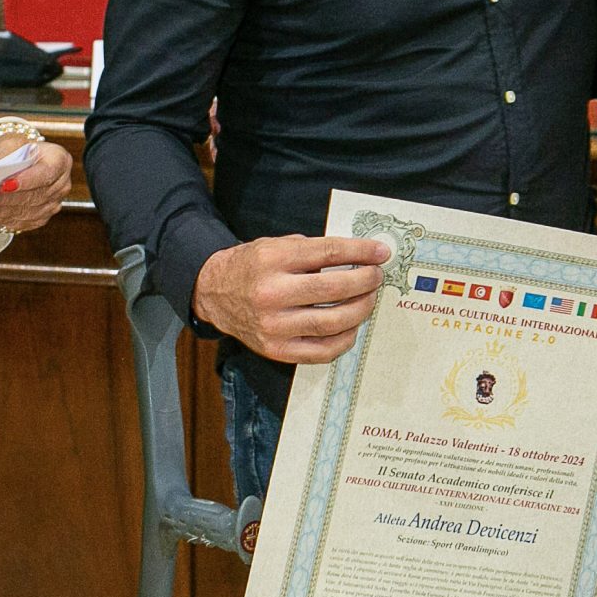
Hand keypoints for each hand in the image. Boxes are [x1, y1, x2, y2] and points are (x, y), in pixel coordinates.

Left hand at [0, 138, 71, 233]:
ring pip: (28, 212)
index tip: (5, 185)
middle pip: (35, 196)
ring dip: (2, 211)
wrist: (18, 162)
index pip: (46, 173)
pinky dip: (4, 219)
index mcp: (59, 160)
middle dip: (7, 199)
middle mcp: (61, 184)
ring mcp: (54, 203)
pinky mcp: (43, 217)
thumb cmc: (16, 150)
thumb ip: (7, 151)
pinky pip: (24, 222)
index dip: (26, 181)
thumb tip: (0, 170)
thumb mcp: (11, 142)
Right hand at [193, 235, 391, 363]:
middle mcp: (271, 293)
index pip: (328, 253)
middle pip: (333, 289)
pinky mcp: (276, 350)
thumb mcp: (276, 246)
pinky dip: (345, 340)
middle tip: (377, 276)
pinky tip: (352, 326)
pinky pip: (322, 351)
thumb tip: (360, 257)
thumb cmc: (253, 266)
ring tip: (369, 298)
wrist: (214, 293)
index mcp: (273, 260)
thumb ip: (313, 251)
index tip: (381, 252)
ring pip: (331, 322)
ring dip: (360, 310)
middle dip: (365, 281)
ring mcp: (273, 326)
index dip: (361, 252)